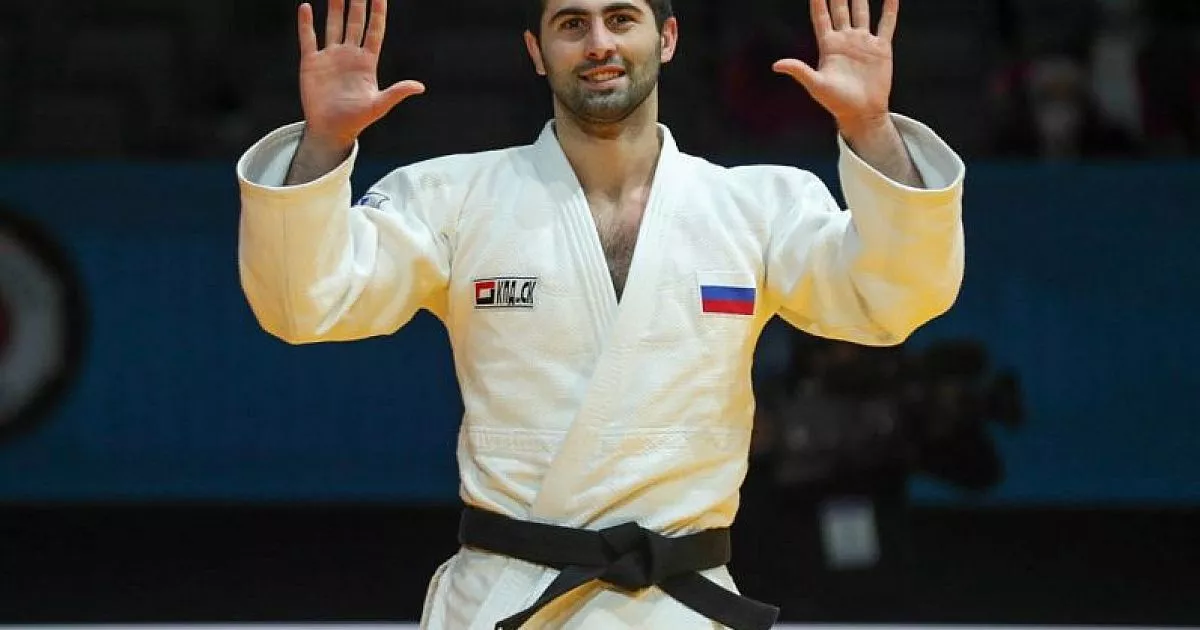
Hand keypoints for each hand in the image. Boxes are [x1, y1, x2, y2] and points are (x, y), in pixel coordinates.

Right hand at [296, 0, 423, 147]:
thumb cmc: (357, 120)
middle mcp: (349, 55)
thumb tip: (420, 87)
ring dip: (334, 7)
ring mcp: (330, 57)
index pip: (374, 31)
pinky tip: (306, 7)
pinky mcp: (312, 63)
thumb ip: (397, 92)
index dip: (377, 13)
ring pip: (333, 25)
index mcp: (367, 62)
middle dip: (357, 3)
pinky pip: (308, 39)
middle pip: (355, 22)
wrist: (331, 131)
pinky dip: (306, 24)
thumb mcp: (379, 105)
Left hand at [772, 0, 897, 132]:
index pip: (821, 16)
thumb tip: (776, 65)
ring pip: (861, 11)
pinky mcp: (880, 48)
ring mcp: (863, 42)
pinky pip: (886, 24)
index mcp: (828, 46)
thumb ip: (799, 70)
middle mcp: (845, 39)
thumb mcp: (816, 85)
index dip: (818, 0)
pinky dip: (890, 9)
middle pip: (840, 8)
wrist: (862, 113)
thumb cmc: (836, 102)